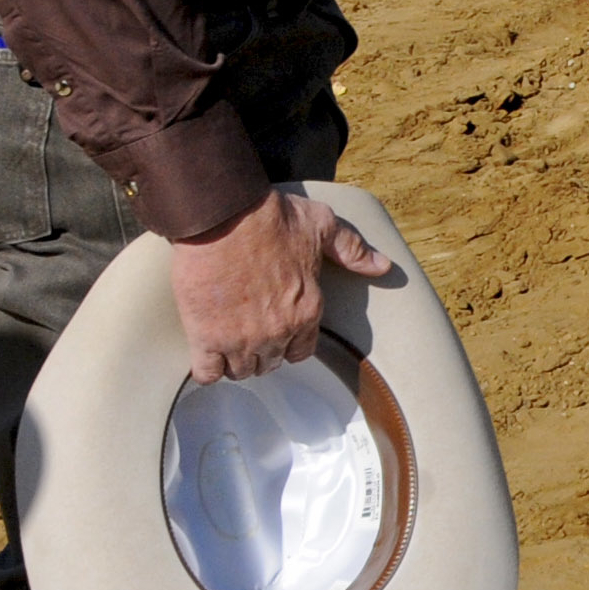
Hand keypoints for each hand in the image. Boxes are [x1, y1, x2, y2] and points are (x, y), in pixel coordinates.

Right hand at [167, 189, 388, 384]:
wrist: (226, 216)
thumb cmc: (273, 218)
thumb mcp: (323, 226)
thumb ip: (352, 250)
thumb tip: (382, 266)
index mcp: (307, 309)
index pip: (302, 351)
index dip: (290, 342)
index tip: (278, 329)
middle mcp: (277, 331)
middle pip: (270, 363)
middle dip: (263, 351)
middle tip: (249, 332)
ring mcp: (241, 339)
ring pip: (241, 370)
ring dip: (236, 360)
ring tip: (227, 343)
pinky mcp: (206, 338)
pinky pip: (207, 374)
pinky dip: (207, 368)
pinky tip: (206, 352)